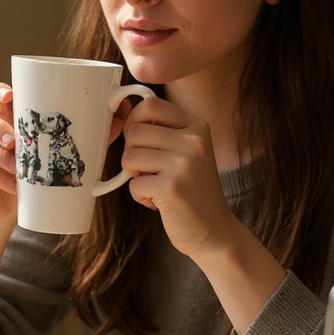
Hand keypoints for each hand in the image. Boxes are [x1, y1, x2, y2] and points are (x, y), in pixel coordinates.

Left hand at [120, 97, 234, 259]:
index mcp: (197, 126)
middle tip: (148, 170)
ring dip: (134, 175)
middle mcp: (193, 141)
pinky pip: (133, 184)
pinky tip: (158, 201)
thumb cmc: (192, 189)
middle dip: (132, 153)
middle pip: (134, 131)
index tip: (138, 140)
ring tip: (155, 185)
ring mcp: (184, 163)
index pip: (150, 104)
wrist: (214, 230)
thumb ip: (161, 131)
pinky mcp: (172, 188)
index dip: (134, 121)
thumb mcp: (186, 151)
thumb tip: (119, 114)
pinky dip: (139, 196)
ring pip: (129, 157)